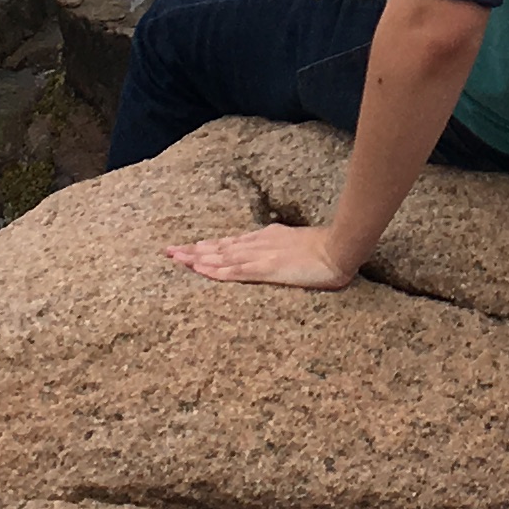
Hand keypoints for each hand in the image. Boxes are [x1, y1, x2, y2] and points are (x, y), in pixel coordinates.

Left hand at [162, 222, 360, 290]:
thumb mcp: (298, 242)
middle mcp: (258, 244)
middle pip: (218, 247)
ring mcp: (260, 255)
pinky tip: (200, 269)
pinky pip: (235, 270)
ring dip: (196, 258)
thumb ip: (282, 242)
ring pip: (220, 256)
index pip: (229, 243)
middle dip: (192, 250)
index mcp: (266, 238)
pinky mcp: (266, 268)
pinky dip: (215, 270)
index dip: (207, 246)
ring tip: (174, 259)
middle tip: (168, 252)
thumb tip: (274, 240)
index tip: (188, 248)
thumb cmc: (325, 248)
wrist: (340, 248)